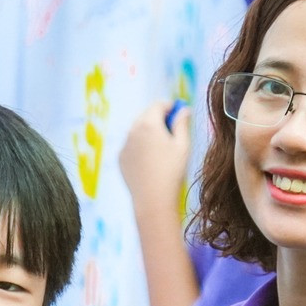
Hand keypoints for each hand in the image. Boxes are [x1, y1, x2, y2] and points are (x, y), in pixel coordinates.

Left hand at [119, 101, 190, 226]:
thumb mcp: (183, 145)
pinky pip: (131, 145)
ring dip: (148, 132)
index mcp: (149, 124)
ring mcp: (124, 145)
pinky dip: (140, 146)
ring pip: (137, 130)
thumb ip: (182, 124)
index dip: (170, 106)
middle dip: (158, 118)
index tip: (178, 113)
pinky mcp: (121, 158)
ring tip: (162, 149)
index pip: (158, 105)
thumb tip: (184, 110)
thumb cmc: (172, 171)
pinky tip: (151, 161)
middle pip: (146, 115)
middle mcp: (133, 131)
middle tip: (172, 130)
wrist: (153, 199)